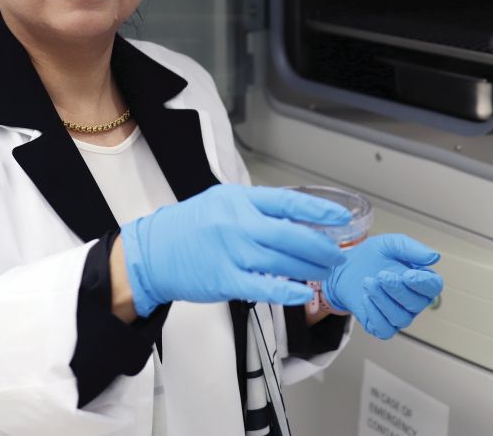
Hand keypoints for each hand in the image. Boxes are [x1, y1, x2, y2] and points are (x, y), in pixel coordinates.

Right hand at [120, 184, 350, 316]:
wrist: (152, 252)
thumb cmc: (188, 227)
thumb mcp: (220, 202)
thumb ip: (254, 208)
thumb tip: (293, 217)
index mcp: (238, 199)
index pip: (288, 201)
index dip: (318, 209)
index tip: (340, 217)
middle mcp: (237, 223)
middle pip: (291, 234)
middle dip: (320, 246)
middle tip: (337, 254)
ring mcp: (231, 252)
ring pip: (282, 261)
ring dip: (310, 268)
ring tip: (325, 272)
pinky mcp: (225, 280)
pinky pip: (263, 287)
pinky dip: (286, 291)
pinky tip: (302, 293)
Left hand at [323, 234, 442, 339]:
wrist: (347, 266)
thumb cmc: (373, 255)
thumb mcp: (391, 244)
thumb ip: (412, 248)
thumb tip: (435, 256)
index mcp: (421, 280)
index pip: (433, 287)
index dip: (423, 283)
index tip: (408, 275)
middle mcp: (413, 301)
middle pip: (417, 304)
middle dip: (398, 290)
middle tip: (381, 274)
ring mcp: (399, 315)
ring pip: (400, 318)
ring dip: (383, 300)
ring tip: (368, 282)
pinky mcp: (382, 326)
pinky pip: (385, 329)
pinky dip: (374, 314)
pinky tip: (365, 298)